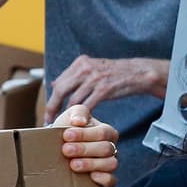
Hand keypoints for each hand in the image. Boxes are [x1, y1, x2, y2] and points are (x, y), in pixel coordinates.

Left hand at [44, 56, 167, 123]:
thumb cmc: (114, 73)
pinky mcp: (104, 90)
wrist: (138, 73)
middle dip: (52, 106)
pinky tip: (78, 123)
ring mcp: (94, 79)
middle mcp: (85, 69)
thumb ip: (75, 76)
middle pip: (61, 89)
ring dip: (65, 114)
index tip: (49, 109)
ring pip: (72, 100)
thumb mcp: (93, 68)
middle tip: (48, 119)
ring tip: (62, 124)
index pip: (59, 81)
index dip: (52, 97)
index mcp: (80, 63)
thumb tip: (55, 84)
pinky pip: (87, 105)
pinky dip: (80, 116)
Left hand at [54, 104, 119, 186]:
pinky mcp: (105, 178)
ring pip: (110, 164)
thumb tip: (79, 121)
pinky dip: (104, 179)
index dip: (84, 134)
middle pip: (105, 149)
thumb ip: (78, 112)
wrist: (56, 148)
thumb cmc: (67, 130)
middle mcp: (110, 147)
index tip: (66, 135)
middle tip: (66, 150)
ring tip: (72, 164)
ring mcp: (109, 163)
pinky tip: (91, 176)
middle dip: (84, 149)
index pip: (101, 133)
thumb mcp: (71, 116)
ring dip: (90, 164)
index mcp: (106, 131)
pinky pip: (111, 180)